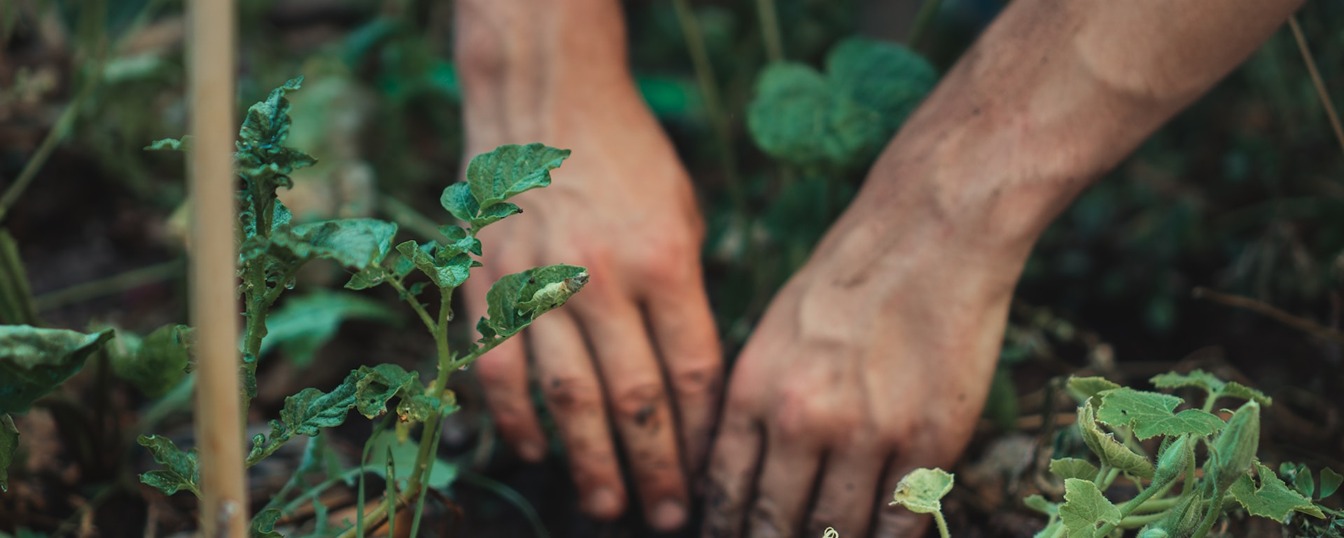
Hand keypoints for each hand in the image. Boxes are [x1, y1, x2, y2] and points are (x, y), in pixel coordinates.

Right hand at [460, 75, 721, 530]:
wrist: (544, 104)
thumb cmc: (629, 160)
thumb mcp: (683, 215)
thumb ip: (688, 295)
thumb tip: (693, 382)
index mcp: (665, 261)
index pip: (692, 371)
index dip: (702, 433)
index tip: (710, 473)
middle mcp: (603, 279)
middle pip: (635, 399)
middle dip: (656, 469)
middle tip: (667, 518)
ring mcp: (539, 284)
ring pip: (568, 398)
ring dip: (589, 462)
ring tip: (609, 506)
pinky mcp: (489, 285)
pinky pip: (501, 369)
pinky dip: (518, 419)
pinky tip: (537, 452)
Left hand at [701, 179, 1020, 536]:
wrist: (931, 231)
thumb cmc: (848, 276)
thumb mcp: (773, 333)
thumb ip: (754, 404)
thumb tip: (738, 472)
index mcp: (753, 391)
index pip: (724, 492)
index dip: (726, 529)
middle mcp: (801, 421)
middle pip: (775, 524)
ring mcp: (868, 435)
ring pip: (837, 530)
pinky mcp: (930, 440)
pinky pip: (901, 519)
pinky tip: (880, 537)